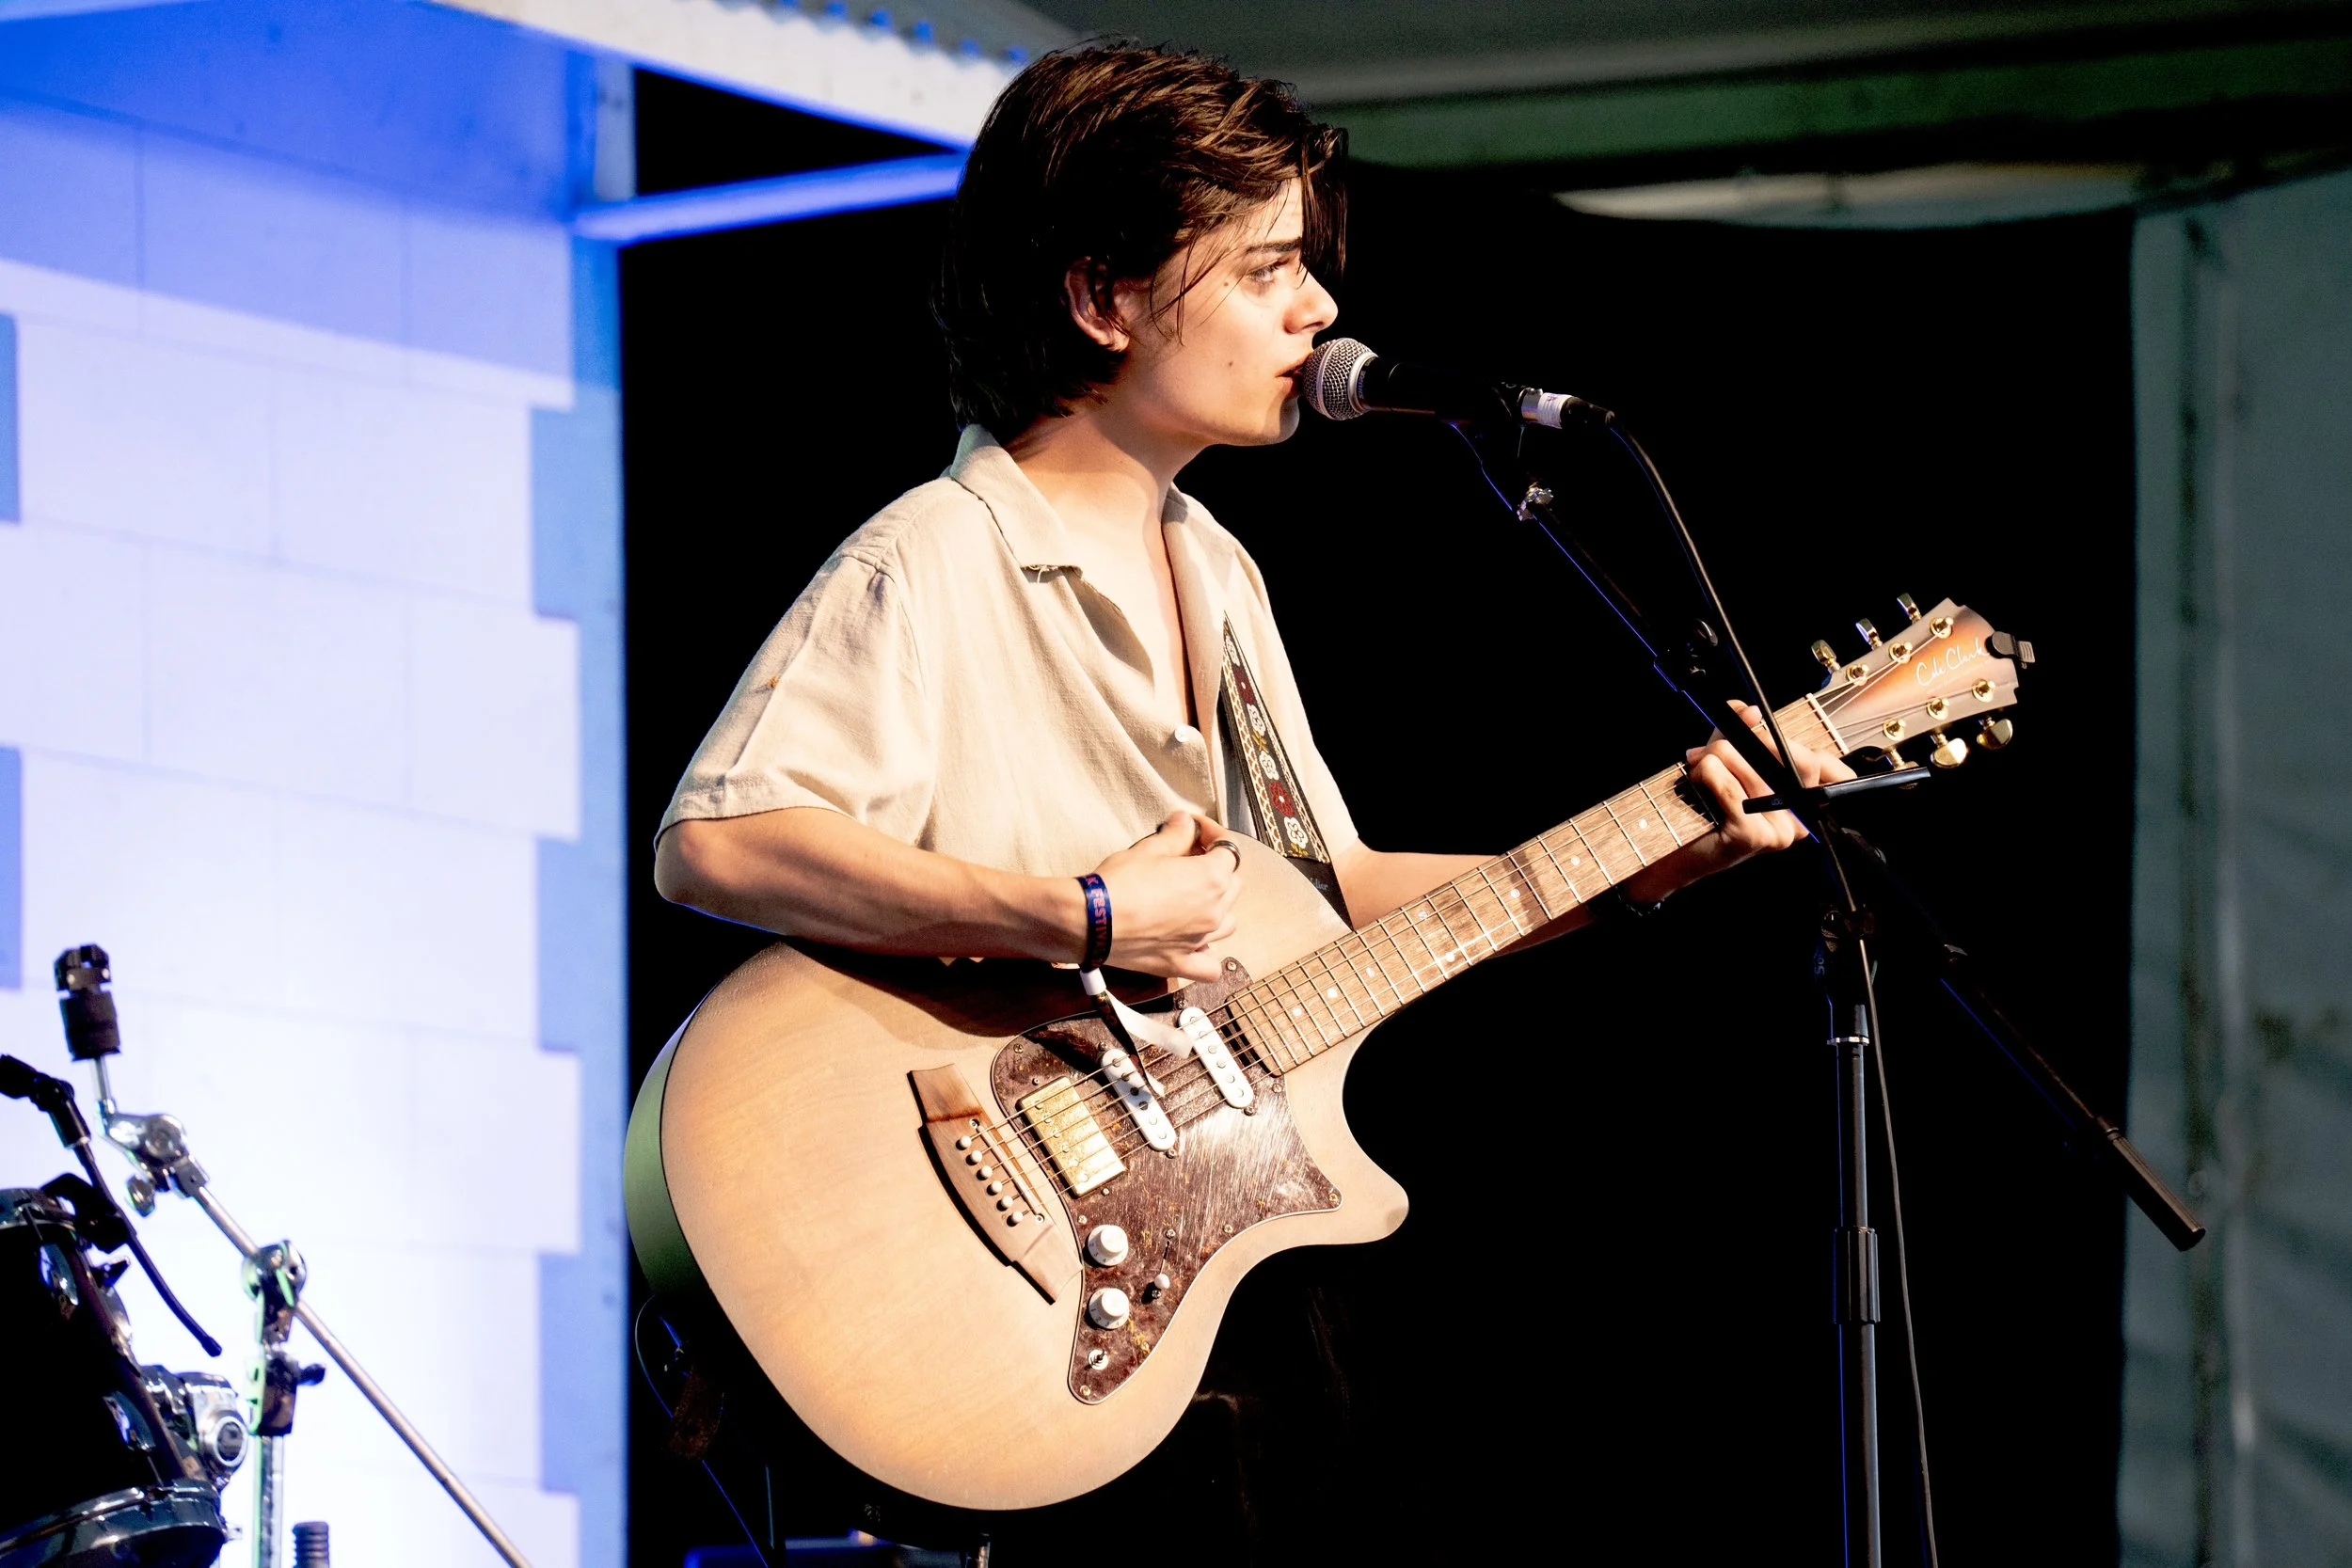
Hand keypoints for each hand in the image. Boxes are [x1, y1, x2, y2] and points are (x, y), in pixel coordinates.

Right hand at [1089, 811, 1240, 980]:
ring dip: (1217, 908)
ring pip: (1227, 923)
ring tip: (1194, 900)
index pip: (1228, 850)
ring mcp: (1200, 941)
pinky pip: (1210, 967)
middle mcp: (1213, 912)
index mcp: (1210, 878)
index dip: (1212, 834)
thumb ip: (1176, 834)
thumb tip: (1186, 822)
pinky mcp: (1181, 963)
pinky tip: (1195, 945)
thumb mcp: (1148, 849)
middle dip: (1216, 868)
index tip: (1194, 828)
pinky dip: (1208, 955)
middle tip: (1189, 859)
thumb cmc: (1119, 882)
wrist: (1090, 920)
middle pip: (1232, 885)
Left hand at [1628, 701, 1856, 900]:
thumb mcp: (1726, 763)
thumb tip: (1750, 710)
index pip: (1826, 766)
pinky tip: (1696, 778)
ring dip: (1717, 758)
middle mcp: (1800, 819)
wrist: (1676, 853)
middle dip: (1751, 741)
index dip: (1796, 742)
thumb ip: (1739, 734)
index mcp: (1803, 802)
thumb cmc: (1705, 807)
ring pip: (1754, 769)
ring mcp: (1780, 831)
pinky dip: (1709, 774)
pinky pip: (1731, 788)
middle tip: (1717, 745)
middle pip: (1795, 759)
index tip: (1758, 732)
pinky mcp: (1754, 837)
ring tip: (1697, 765)